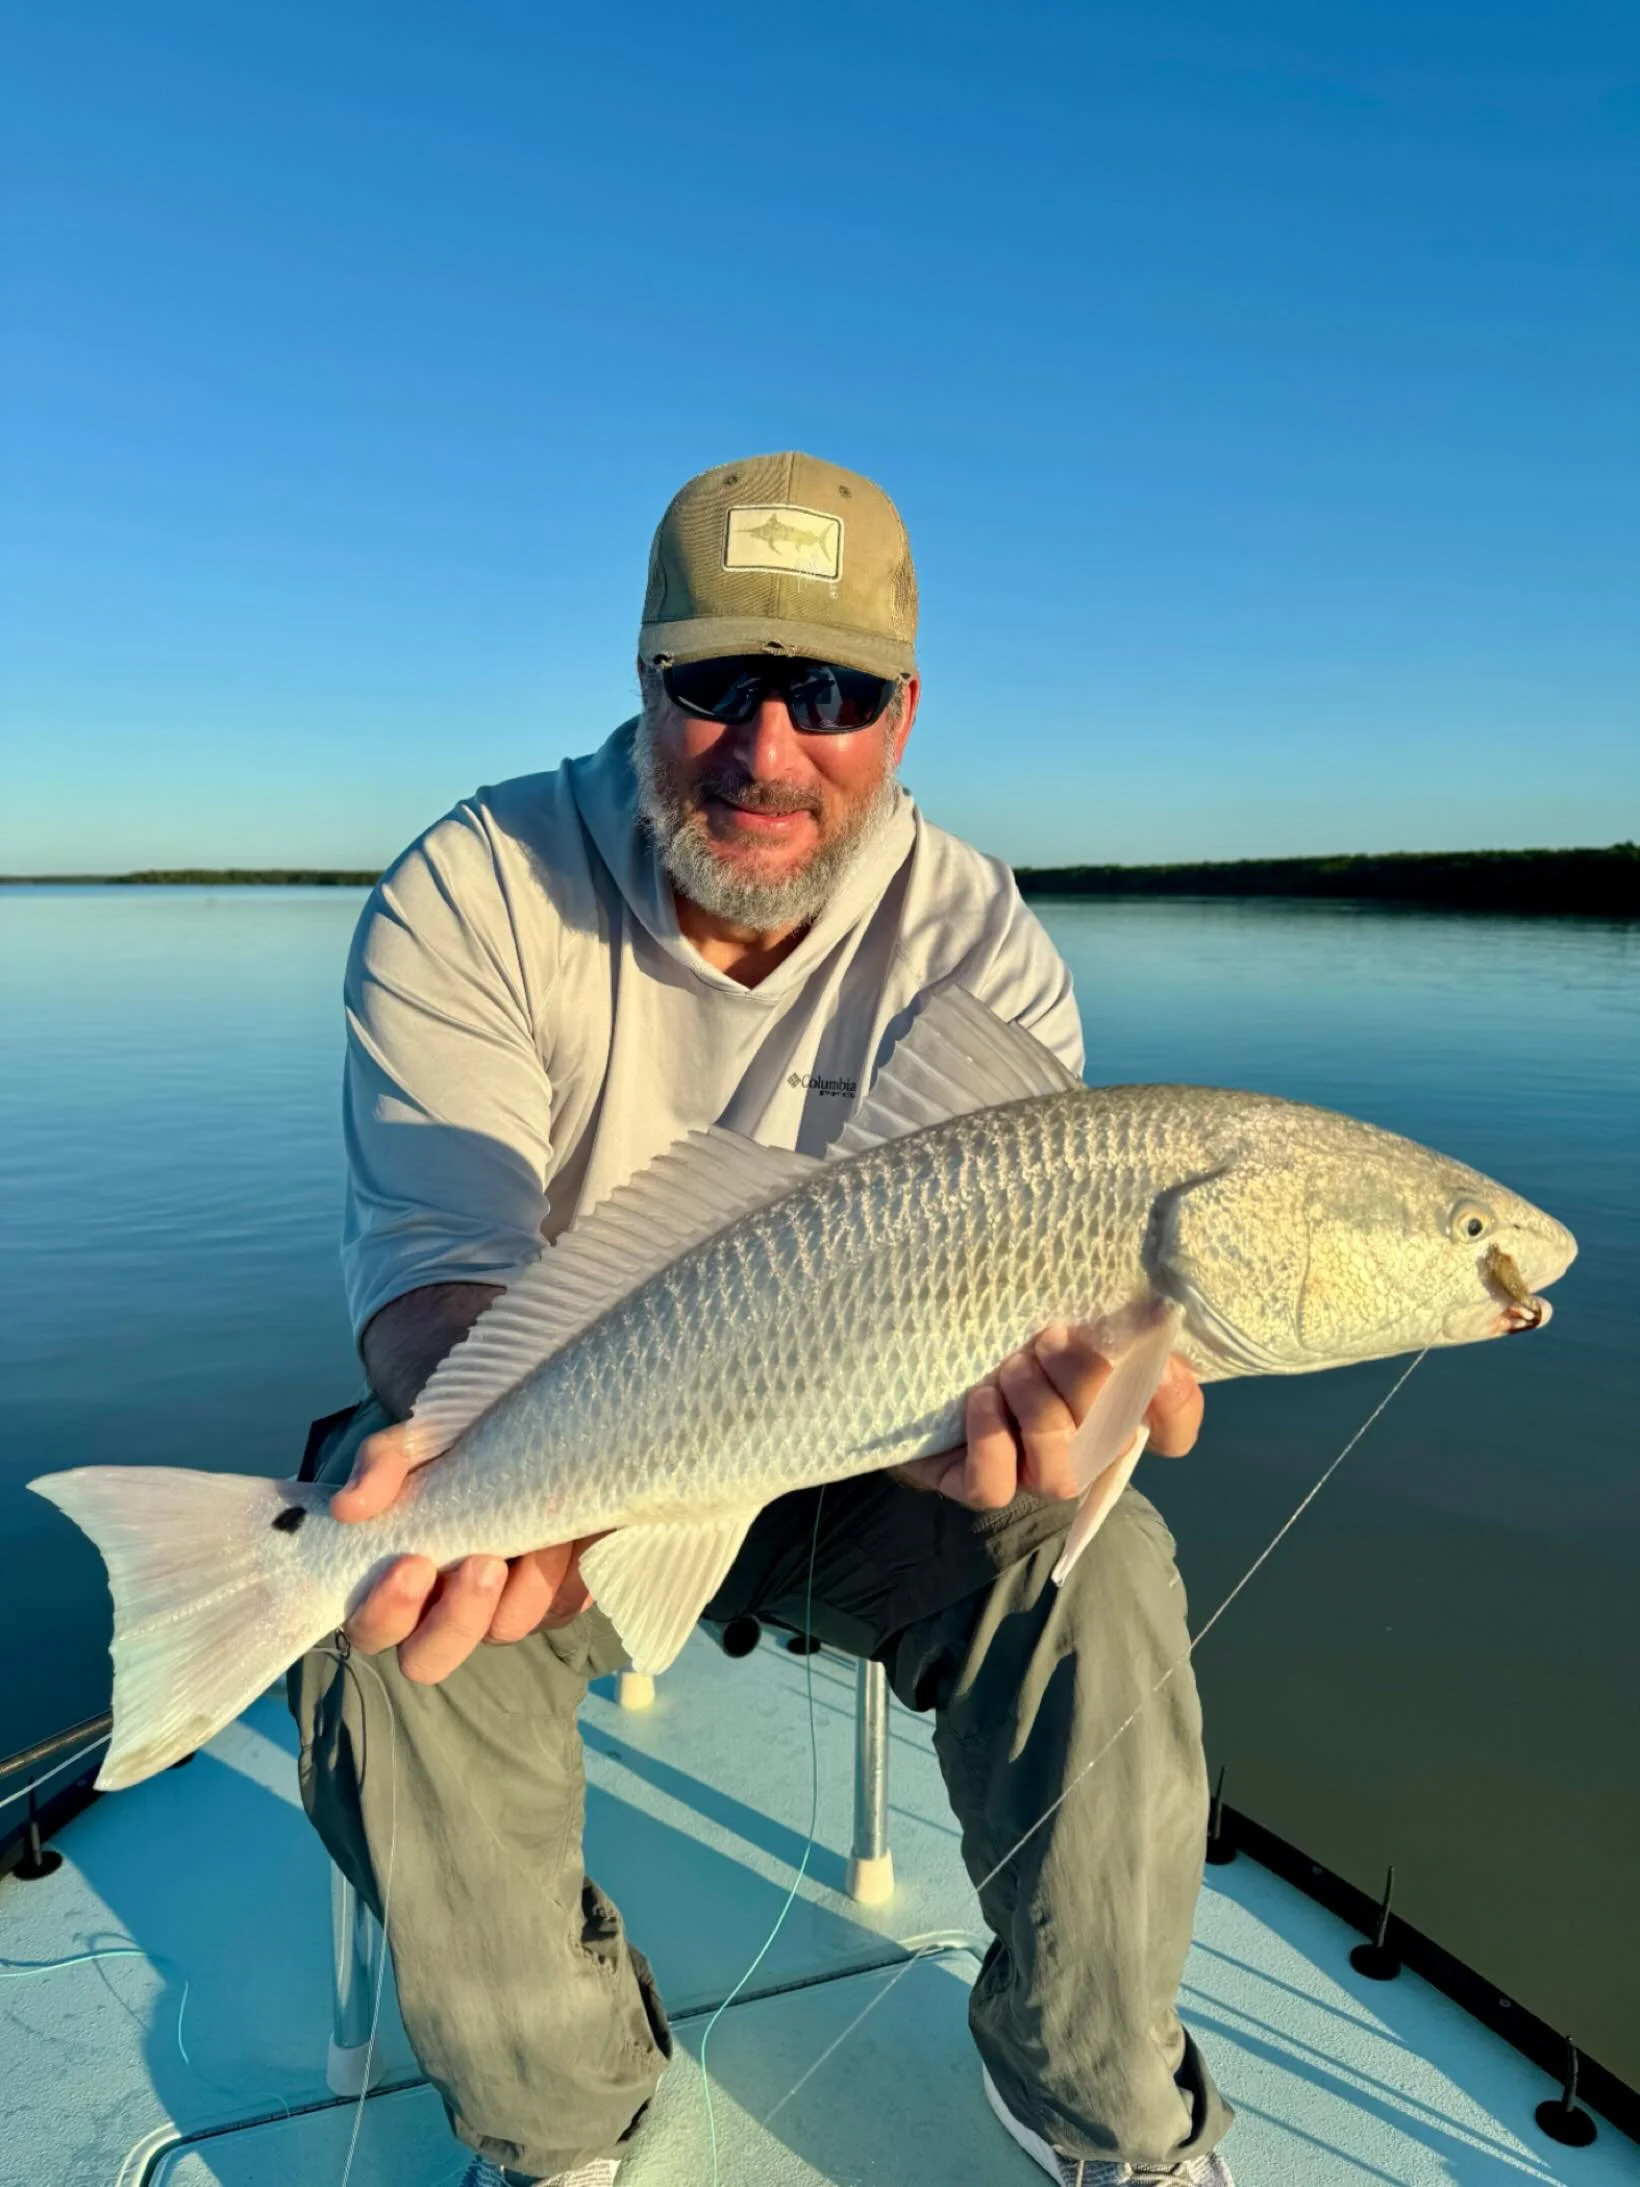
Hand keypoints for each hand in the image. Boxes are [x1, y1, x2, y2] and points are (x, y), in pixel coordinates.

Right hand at [329, 1420, 602, 1682]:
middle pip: (430, 1659)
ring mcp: (501, 1608)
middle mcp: (444, 1607)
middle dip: (456, 1619)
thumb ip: (381, 1464)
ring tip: (539, 1536)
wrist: (533, 1423)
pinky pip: (563, 1605)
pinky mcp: (559, 1595)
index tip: (411, 1564)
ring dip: (522, 1588)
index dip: (386, 1612)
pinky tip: (569, 1533)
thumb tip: (351, 1506)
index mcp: (397, 1580)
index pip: (374, 1628)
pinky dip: (566, 1570)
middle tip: (484, 1564)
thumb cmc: (458, 1442)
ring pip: (505, 1631)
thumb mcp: (419, 1441)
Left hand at [896, 1323, 1203, 1509]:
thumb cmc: (992, 1326)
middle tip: (1048, 1339)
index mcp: (1109, 1400)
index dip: (1176, 1407)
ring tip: (1011, 1366)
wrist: (910, 1351)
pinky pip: (996, 1486)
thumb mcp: (1049, 1307)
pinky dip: (992, 1440)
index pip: (1172, 1426)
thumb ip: (1107, 1312)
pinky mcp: (975, 1485)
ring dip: (1040, 1412)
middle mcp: (1079, 1444)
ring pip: (1059, 1474)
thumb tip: (1157, 1307)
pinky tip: (981, 1397)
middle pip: (1115, 1441)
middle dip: (1085, 1383)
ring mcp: (1028, 1472)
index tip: (1159, 1365)